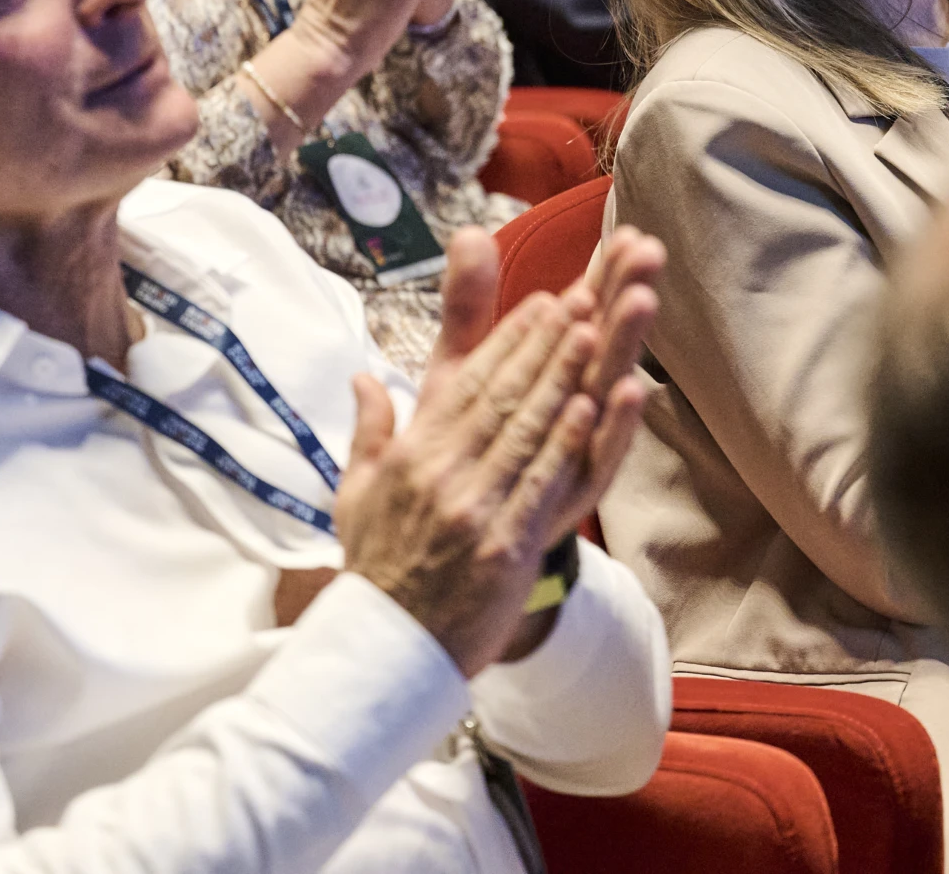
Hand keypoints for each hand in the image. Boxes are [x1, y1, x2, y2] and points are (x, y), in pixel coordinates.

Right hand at [331, 225, 654, 674]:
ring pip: (525, 429)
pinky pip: (540, 483)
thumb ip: (369, 431)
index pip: (467, 384)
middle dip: (544, 343)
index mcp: (411, 456)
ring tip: (594, 332)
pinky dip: (566, 441)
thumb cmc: (377, 569)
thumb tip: (363, 376)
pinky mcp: (503, 546)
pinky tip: (590, 406)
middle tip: (581, 298)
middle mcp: (441, 473)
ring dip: (562, 376)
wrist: (386, 650)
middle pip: (501, 395)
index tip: (542, 303)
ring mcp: (473, 508)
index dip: (508, 341)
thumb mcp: (355, 495)